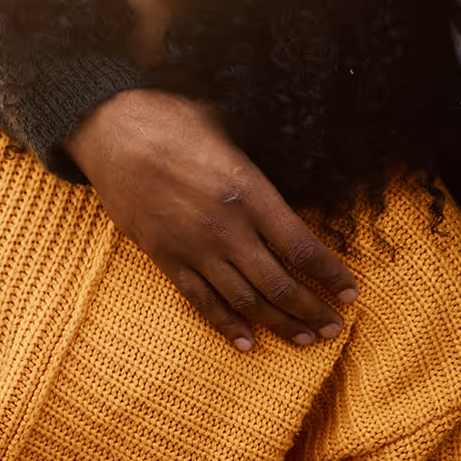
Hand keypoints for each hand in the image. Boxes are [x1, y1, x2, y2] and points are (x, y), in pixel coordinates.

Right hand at [63, 88, 358, 350]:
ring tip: (306, 340)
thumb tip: (291, 161)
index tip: (350, 291)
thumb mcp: (228, 126)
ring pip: (245, 299)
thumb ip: (258, 155)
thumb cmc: (173, 118)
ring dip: (279, 324)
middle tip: (335, 328)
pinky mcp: (164, 257)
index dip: (329, 274)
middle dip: (312, 309)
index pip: (300, 245)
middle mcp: (225, 226)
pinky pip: (201, 301)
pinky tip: (247, 342)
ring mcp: (193, 246)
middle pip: (278, 282)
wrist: (110, 130)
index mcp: (247, 189)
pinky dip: (226, 324)